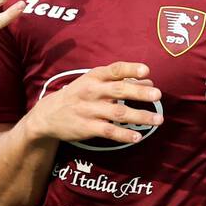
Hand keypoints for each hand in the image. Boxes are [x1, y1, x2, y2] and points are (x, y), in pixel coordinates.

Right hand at [24, 62, 162, 144]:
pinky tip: (137, 137)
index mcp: (94, 77)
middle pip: (118, 90)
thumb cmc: (77, 95)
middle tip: (157, 95)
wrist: (47, 115)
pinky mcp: (86, 127)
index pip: (114, 70)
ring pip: (118, 113)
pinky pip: (108, 131)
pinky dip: (124, 134)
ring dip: (139, 116)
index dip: (130, 69)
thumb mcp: (94, 83)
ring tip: (158, 119)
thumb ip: (121, 81)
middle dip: (139, 92)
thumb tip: (149, 80)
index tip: (146, 70)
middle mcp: (91, 92)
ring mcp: (88, 110)